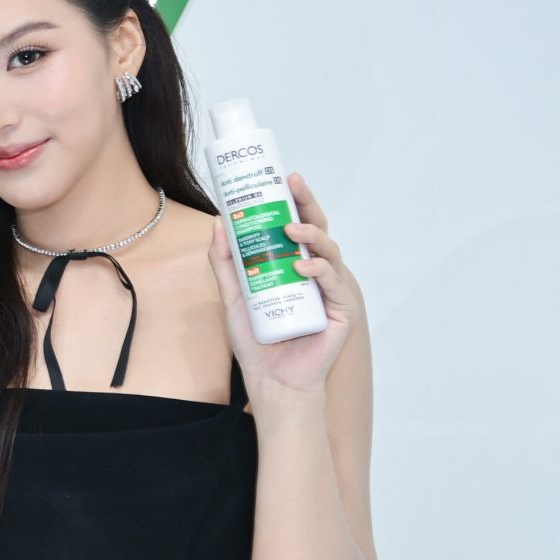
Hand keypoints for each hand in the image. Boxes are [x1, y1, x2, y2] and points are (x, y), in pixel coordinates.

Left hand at [209, 172, 361, 400]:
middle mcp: (316, 274)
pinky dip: (321, 271)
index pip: (297, 226)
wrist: (272, 381)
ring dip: (312, 236)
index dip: (294, 201)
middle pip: (318, 231)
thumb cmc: (257, 342)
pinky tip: (304, 266)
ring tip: (291, 230)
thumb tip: (218, 224)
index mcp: (295, 266)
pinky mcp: (342, 311)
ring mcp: (331, 291)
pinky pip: (336, 284)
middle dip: (307, 204)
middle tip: (293, 185)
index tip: (283, 178)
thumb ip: (225, 263)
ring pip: (330, 252)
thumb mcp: (232, 296)